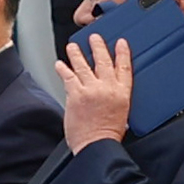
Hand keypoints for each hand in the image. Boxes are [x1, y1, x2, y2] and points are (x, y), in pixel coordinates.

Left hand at [58, 32, 141, 150]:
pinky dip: (63, 69)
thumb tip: (110, 93)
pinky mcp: (76, 95)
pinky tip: (60, 64)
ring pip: (83, 65)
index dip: (122, 53)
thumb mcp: (122, 114)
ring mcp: (90, 90)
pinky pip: (68, 76)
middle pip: (103, 61)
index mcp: (122, 93)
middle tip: (94, 37)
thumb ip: (116, 99)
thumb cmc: (108, 135)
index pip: (124, 67)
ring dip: (77, 54)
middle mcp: (107, 88)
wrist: (96, 145)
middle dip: (98, 47)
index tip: (120, 43)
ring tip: (73, 47)